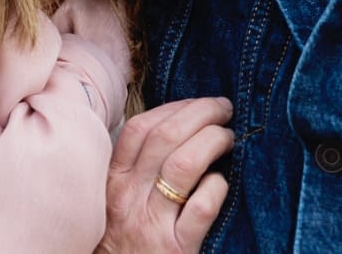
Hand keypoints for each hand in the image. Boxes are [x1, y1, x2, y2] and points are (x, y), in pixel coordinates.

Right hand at [99, 96, 233, 252]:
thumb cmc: (120, 244)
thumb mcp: (114, 202)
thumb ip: (134, 170)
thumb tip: (177, 129)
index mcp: (112, 182)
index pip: (140, 128)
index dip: (174, 107)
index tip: (198, 103)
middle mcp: (128, 198)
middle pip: (166, 137)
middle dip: (201, 113)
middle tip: (224, 109)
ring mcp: (151, 223)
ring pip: (184, 164)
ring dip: (213, 141)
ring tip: (229, 138)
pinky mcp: (175, 249)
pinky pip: (201, 207)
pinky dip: (217, 187)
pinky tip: (223, 183)